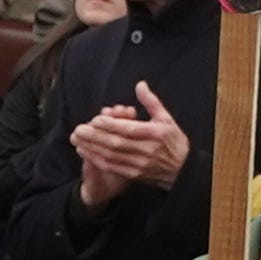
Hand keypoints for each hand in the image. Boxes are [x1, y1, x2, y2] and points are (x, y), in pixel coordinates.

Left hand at [66, 81, 190, 209]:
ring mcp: (140, 164)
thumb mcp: (166, 118)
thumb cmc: (174, 141)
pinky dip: (97, 160)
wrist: (183, 170)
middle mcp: (147, 150)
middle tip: (78, 130)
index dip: (110, 125)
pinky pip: (112, 167)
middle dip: (95, 137)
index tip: (95, 120)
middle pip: (116, 143)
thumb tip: (140, 84)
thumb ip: (151, 101)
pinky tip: (86, 152)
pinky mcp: (134, 174)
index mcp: (155, 134)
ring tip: (77, 140)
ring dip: (92, 148)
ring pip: (111, 156)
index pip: (128, 129)